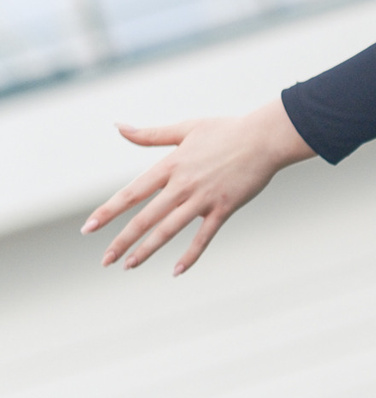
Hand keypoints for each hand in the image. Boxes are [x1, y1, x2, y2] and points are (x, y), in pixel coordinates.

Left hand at [82, 99, 315, 273]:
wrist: (264, 138)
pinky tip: (176, 271)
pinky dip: (190, 255)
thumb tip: (119, 126)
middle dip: (122, 241)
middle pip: (145, 218)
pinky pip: (204, 237)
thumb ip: (150, 134)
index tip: (89, 228)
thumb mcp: (185, 129)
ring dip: (147, 250)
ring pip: (169, 230)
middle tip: (105, 260)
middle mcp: (182, 185)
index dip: (108, 211)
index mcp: (170, 166)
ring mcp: (203, 199)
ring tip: (129, 266)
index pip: (131, 193)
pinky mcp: (224, 208)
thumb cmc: (227, 130)